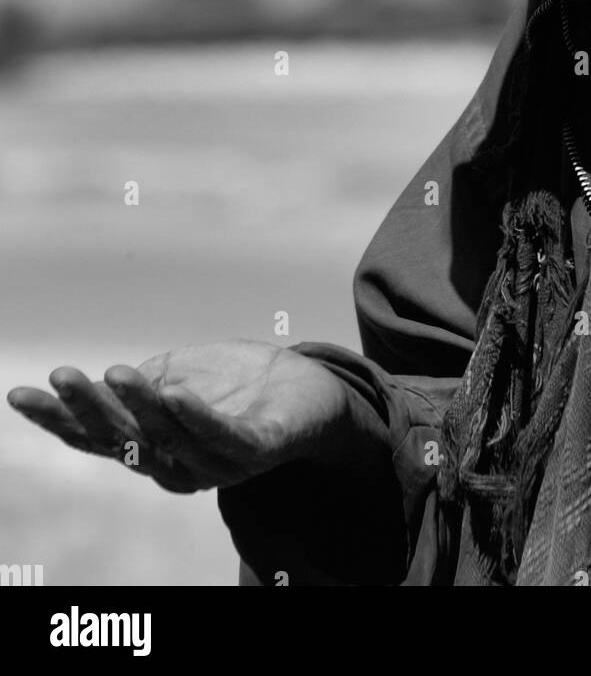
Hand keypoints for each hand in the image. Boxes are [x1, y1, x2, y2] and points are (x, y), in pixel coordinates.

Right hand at [7, 340, 353, 493]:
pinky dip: (198, 418)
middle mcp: (179, 464)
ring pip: (170, 437)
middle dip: (90, 410)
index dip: (57, 419)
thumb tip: (93, 386)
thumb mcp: (178, 376)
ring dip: (141, 406)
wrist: (314, 392)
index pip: (96, 438)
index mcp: (153, 447)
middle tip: (62, 376)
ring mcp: (220, 461)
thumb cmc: (239, 385)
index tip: (19, 392)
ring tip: (117, 372)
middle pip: (124, 441)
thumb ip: (140, 387)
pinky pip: (226, 438)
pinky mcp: (261, 449)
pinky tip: (176, 392)